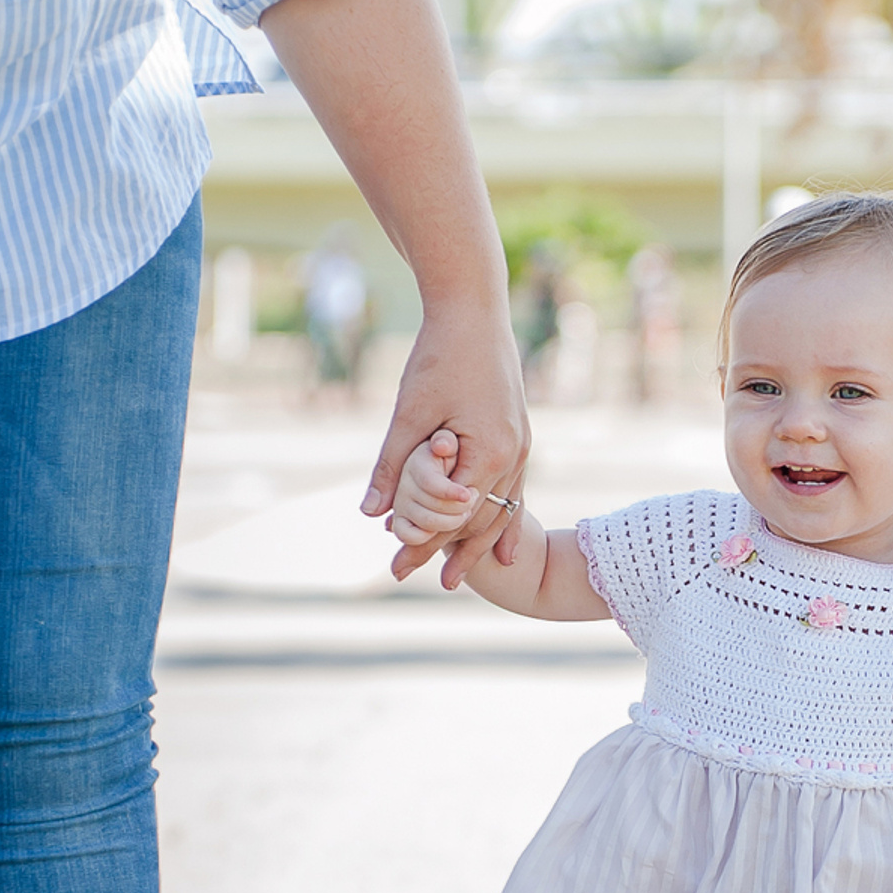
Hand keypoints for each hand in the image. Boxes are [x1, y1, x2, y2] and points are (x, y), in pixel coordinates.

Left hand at [364, 303, 530, 586]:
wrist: (474, 311)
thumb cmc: (439, 356)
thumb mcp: (409, 414)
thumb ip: (392, 466)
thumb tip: (369, 514)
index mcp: (489, 454)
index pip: (454, 516)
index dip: (423, 542)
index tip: (395, 565)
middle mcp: (515, 457)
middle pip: (479, 521)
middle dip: (448, 552)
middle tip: (417, 581)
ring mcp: (523, 448)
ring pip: (500, 511)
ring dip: (477, 544)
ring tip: (456, 576)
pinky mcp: (520, 437)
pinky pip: (514, 492)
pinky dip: (504, 520)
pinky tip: (503, 550)